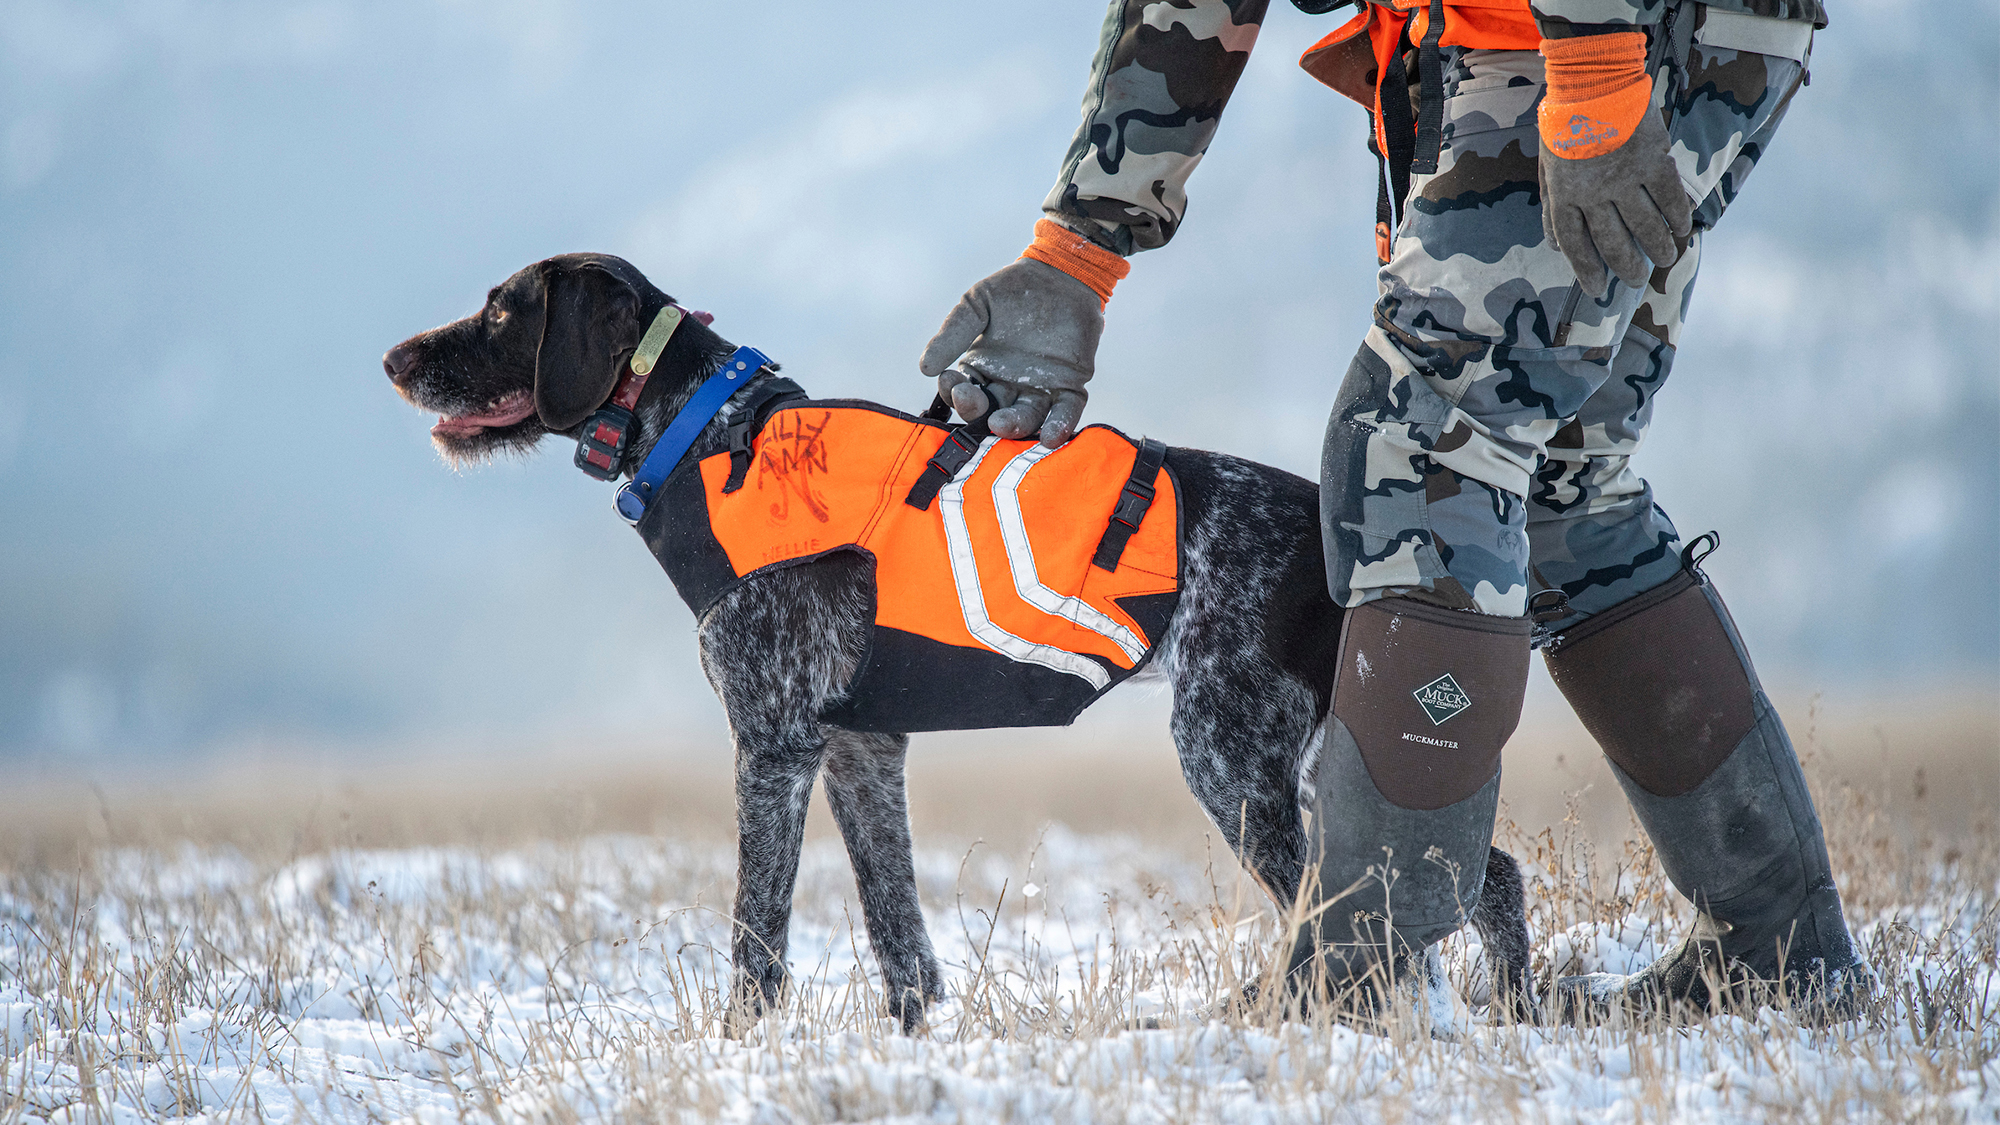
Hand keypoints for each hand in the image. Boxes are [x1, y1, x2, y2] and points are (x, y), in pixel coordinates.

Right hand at [919, 257, 1104, 446]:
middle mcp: (1008, 386)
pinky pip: (1065, 412)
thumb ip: (953, 334)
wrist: (1059, 275)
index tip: (950, 382)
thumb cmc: (1013, 289)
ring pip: (1026, 417)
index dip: (955, 392)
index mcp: (982, 370)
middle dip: (980, 411)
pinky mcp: (1070, 386)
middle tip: (974, 403)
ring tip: (1003, 423)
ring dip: (1014, 425)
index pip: (964, 391)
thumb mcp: (976, 305)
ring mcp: (1040, 389)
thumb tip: (924, 369)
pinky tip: (1052, 436)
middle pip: (991, 411)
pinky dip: (1059, 426)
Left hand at [1534, 32, 1693, 296]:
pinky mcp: (1653, 160)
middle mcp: (1594, 193)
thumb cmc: (1567, 124)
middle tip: (1637, 280)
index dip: (1585, 271)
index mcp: (1564, 194)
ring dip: (1659, 247)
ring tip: (1667, 259)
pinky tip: (1684, 229)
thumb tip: (1553, 245)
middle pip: (1613, 243)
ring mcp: (1625, 178)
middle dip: (1627, 267)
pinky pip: (1670, 198)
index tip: (1597, 290)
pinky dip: (1678, 217)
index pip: (1574, 244)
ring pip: (1646, 226)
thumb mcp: (1547, 167)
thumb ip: (1552, 206)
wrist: (1594, 81)